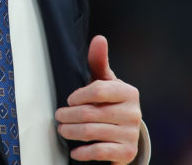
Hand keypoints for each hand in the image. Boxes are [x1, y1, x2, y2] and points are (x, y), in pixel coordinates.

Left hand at [56, 35, 141, 163]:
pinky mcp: (126, 152)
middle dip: (69, 115)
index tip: (69, 100)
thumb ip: (99, 61)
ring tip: (62, 129)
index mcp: (128, 92)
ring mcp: (130, 134)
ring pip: (92, 132)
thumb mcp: (106, 82)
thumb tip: (99, 39)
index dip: (79, 95)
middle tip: (59, 116)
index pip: (98, 90)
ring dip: (71, 131)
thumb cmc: (111, 103)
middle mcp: (133, 113)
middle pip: (92, 113)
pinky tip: (75, 150)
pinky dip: (84, 152)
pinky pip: (100, 152)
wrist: (127, 132)